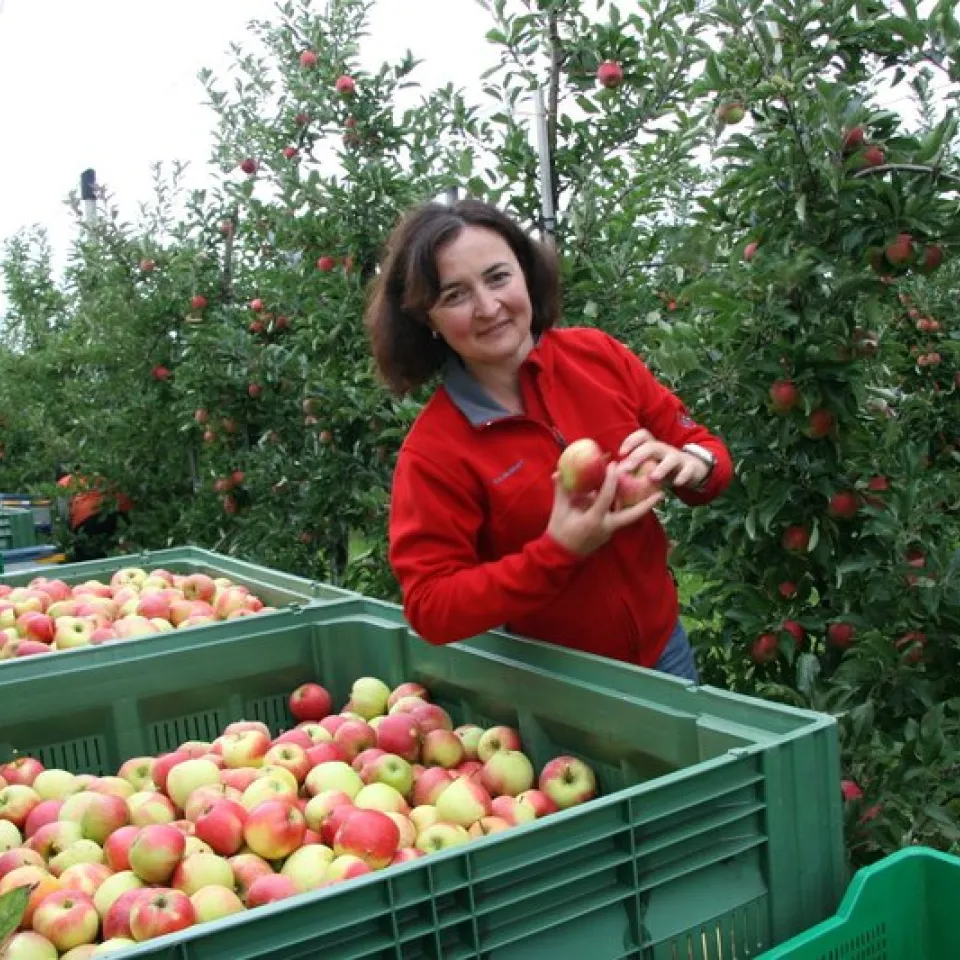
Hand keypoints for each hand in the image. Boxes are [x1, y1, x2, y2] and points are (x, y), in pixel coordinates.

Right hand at [546, 462, 662, 555]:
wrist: (560, 555)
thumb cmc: (559, 532)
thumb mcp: (559, 510)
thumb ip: (561, 491)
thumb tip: (559, 471)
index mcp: (594, 519)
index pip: (606, 496)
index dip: (610, 479)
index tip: (614, 464)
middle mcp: (607, 527)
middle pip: (632, 515)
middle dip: (647, 504)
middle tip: (661, 493)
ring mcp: (609, 532)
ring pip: (628, 517)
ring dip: (639, 506)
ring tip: (652, 493)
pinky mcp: (608, 534)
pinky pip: (619, 518)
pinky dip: (625, 508)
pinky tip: (628, 498)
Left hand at [618, 429, 708, 488]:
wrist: (692, 469)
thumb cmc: (662, 468)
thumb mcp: (649, 466)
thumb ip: (634, 469)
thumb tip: (611, 476)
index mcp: (653, 447)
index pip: (642, 435)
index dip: (631, 440)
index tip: (620, 453)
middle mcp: (664, 449)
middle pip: (652, 447)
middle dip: (638, 456)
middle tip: (627, 468)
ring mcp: (678, 458)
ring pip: (671, 458)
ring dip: (662, 467)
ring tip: (653, 477)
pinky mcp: (690, 467)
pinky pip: (688, 470)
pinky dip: (683, 476)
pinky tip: (676, 484)